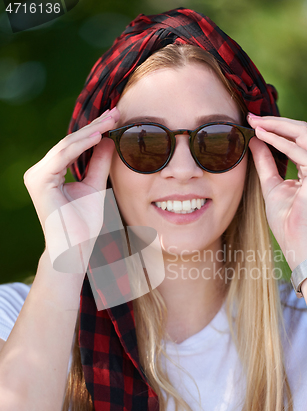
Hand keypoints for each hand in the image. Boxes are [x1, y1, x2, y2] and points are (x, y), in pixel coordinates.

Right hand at [23, 107, 119, 272]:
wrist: (75, 249)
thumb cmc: (84, 225)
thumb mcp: (95, 186)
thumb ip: (99, 163)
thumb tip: (108, 139)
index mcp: (51, 173)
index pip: (74, 146)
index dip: (95, 131)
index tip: (115, 118)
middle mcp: (40, 171)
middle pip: (70, 142)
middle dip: (95, 126)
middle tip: (116, 112)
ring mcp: (37, 175)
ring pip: (66, 145)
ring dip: (90, 131)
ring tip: (111, 120)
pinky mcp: (39, 180)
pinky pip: (63, 156)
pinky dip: (81, 145)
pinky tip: (99, 135)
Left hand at [247, 114, 306, 269]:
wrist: (297, 242)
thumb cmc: (286, 219)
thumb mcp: (270, 184)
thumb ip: (265, 162)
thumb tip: (254, 140)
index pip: (296, 138)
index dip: (274, 127)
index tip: (252, 122)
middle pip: (300, 130)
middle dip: (274, 121)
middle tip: (251, 116)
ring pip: (301, 133)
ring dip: (276, 125)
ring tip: (254, 122)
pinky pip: (297, 150)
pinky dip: (278, 140)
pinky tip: (261, 135)